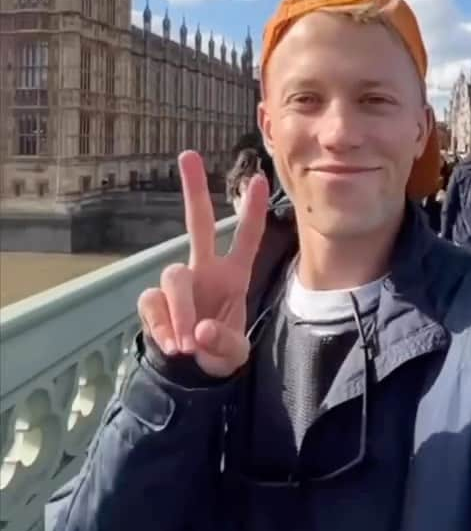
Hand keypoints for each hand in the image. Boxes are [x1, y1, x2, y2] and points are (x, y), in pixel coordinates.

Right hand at [137, 150, 268, 376]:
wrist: (188, 375)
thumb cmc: (219, 352)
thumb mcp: (234, 356)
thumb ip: (223, 344)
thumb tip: (200, 331)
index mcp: (233, 276)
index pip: (246, 238)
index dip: (252, 211)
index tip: (259, 179)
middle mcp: (204, 270)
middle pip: (197, 223)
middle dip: (194, 189)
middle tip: (188, 155)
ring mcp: (177, 283)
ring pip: (173, 275)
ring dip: (181, 309)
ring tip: (187, 343)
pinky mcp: (153, 300)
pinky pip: (152, 303)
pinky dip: (161, 325)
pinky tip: (172, 345)